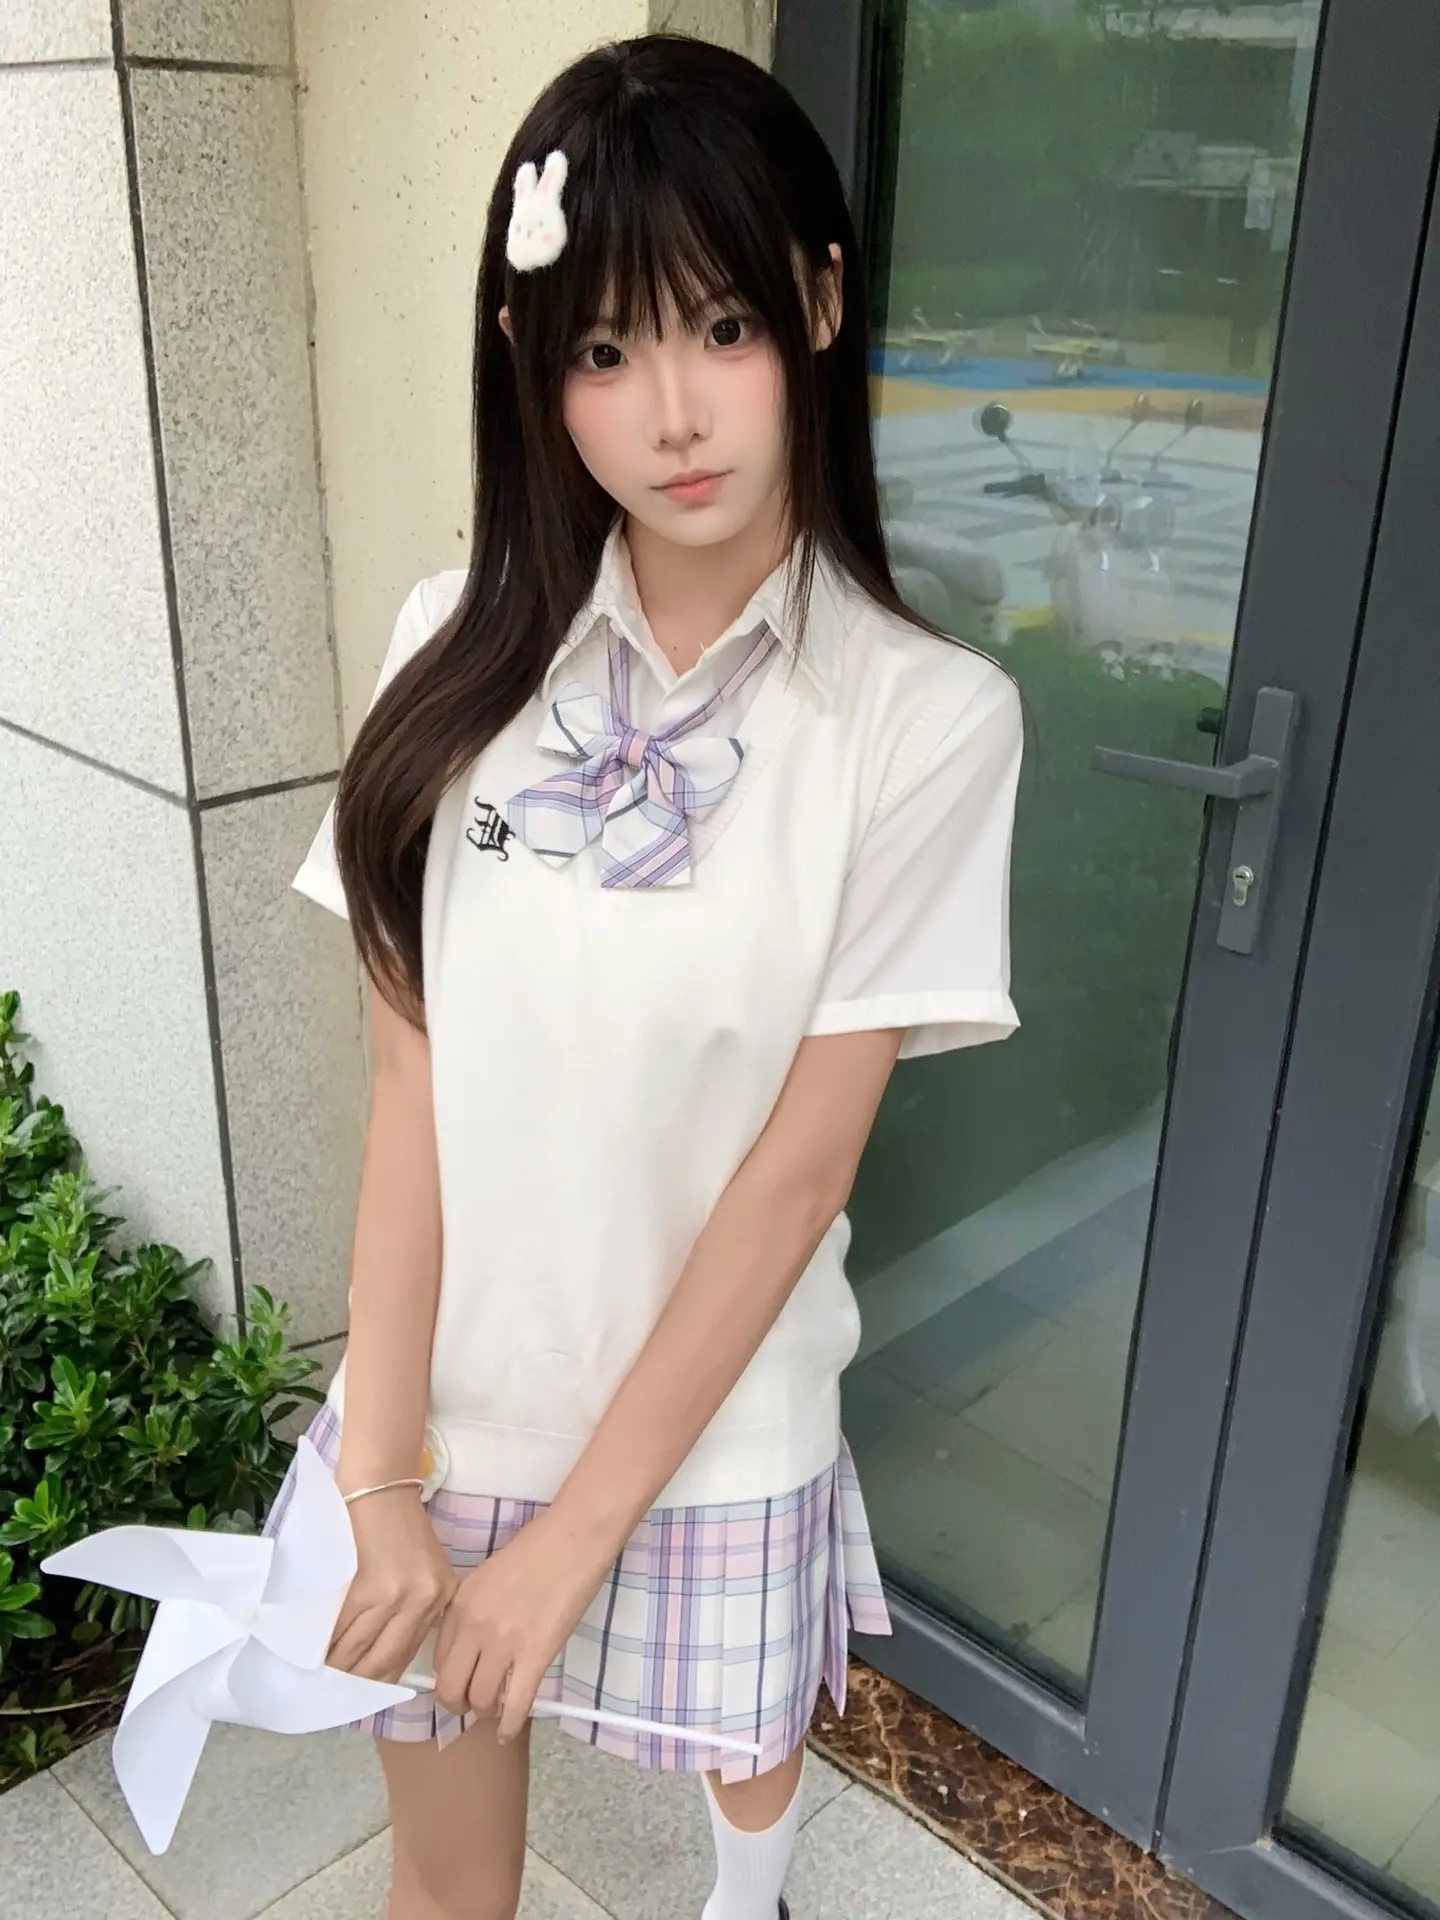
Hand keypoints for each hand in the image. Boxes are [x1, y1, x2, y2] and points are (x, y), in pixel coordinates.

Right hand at [326, 1488, 458, 1682]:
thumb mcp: (425, 1571)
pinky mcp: (362, 1587)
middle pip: (382, 1664)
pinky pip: (338, 1632)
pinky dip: (323, 1647)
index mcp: (440, 1598)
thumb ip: (414, 1612)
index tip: (357, 1693)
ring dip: (334, 1670)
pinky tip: (311, 1654)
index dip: (378, 1681)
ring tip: (316, 1678)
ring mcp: (392, 1596)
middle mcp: (422, 1602)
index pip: (406, 1657)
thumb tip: (381, 1662)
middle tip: (331, 1694)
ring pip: (356, 1653)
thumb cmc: (400, 1527)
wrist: (380, 1486)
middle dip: (353, 1685)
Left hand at [432, 1506, 612, 1739]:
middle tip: (470, 1706)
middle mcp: (474, 1626)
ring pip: (480, 1700)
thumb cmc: (539, 1547)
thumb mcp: (490, 1574)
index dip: (447, 1678)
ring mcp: (504, 1641)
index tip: (458, 1684)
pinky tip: (508, 1732)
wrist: (575, 1536)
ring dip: (486, 1712)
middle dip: (457, 1704)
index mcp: (460, 1603)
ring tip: (496, 1710)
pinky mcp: (536, 1654)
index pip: (438, 1658)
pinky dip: (510, 1725)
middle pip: (449, 1687)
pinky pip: (516, 1704)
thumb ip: (474, 1609)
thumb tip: (473, 1645)